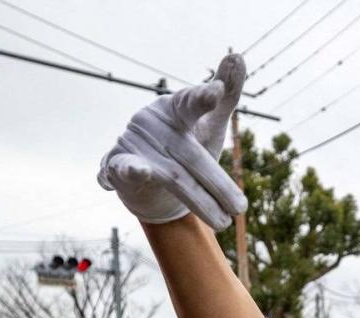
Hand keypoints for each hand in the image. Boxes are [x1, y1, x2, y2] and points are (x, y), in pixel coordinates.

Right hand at [97, 52, 247, 229]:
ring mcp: (135, 145)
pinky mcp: (117, 164)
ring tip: (221, 219)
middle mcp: (154, 125)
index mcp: (176, 111)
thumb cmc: (185, 140)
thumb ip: (227, 93)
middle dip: (218, 185)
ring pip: (170, 176)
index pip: (191, 105)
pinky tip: (138, 171)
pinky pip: (121, 169)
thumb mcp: (209, 122)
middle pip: (192, 158)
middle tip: (242, 209)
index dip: (203, 98)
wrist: (145, 170)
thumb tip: (238, 56)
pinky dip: (128, 171)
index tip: (216, 91)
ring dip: (197, 199)